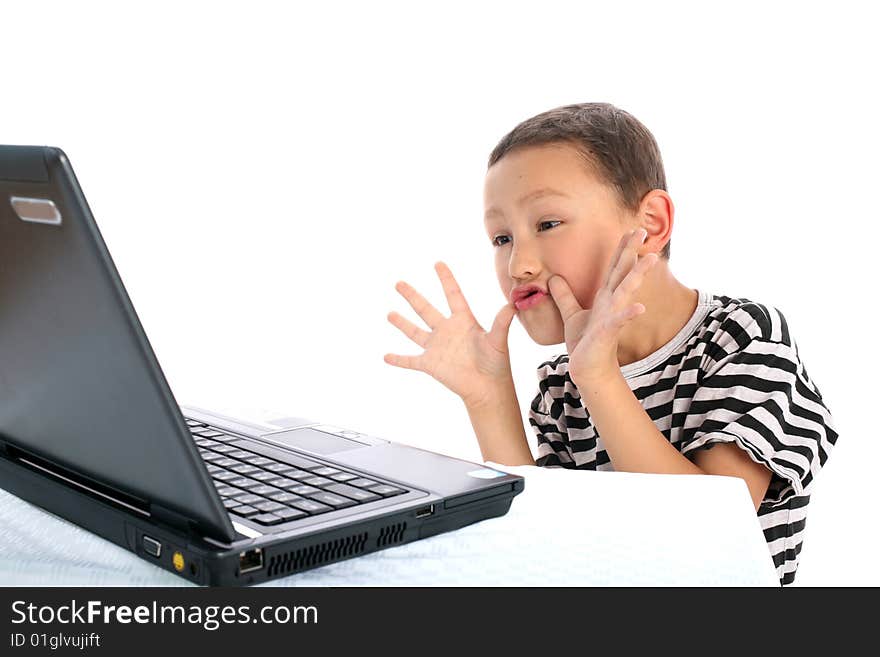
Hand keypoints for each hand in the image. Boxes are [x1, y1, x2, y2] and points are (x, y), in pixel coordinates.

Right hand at [384, 261, 517, 407]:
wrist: (488, 388)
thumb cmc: (496, 363)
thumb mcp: (498, 340)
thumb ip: (502, 322)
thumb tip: (513, 304)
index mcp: (463, 321)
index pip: (452, 295)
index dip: (446, 279)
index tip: (438, 263)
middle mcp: (447, 331)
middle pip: (425, 309)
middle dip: (412, 296)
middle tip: (399, 283)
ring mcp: (437, 347)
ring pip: (415, 332)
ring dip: (402, 323)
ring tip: (390, 314)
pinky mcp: (430, 364)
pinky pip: (410, 361)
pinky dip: (398, 360)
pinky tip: (386, 357)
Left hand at [547, 228, 658, 389]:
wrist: (587, 369)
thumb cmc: (583, 343)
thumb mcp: (570, 314)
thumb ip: (564, 295)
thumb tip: (553, 277)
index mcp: (604, 298)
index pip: (614, 268)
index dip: (621, 249)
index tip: (631, 230)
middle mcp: (611, 304)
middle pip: (623, 272)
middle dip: (633, 252)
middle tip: (644, 229)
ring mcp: (612, 317)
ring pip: (626, 291)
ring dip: (638, 275)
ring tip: (651, 258)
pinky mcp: (607, 333)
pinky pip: (619, 322)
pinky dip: (629, 314)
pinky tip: (640, 307)